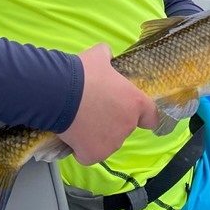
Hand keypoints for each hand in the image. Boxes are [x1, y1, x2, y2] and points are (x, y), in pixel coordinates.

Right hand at [58, 43, 159, 164]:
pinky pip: (90, 154)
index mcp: (135, 103)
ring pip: (107, 142)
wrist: (59, 93)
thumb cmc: (82, 73)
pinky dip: (82, 148)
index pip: (151, 117)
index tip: (130, 112)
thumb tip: (106, 55)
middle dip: (111, 120)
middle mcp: (127, 125)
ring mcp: (111, 143)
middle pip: (124, 128)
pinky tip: (73, 135)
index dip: (142, 115)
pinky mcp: (93, 154)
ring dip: (98, 134)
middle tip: (93, 108)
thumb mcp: (98, 56)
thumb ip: (107, 56)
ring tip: (80, 120)